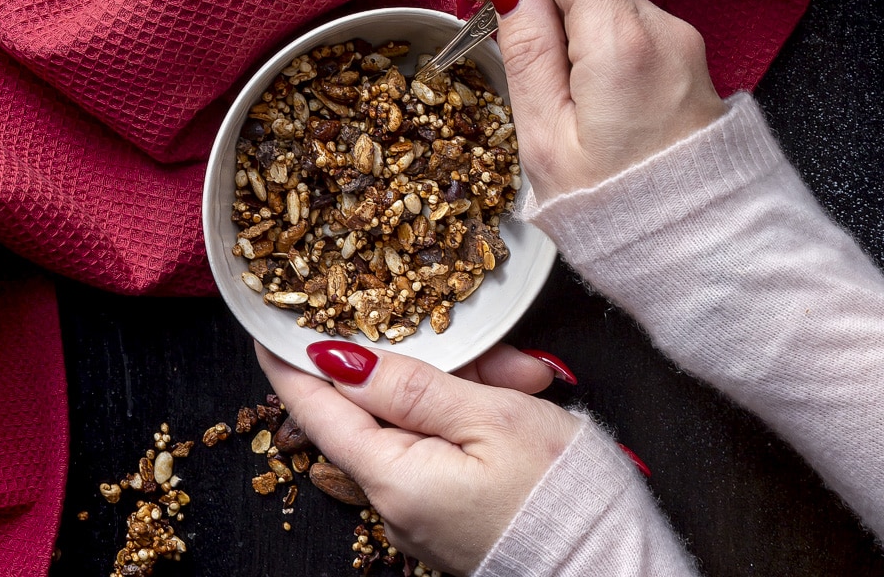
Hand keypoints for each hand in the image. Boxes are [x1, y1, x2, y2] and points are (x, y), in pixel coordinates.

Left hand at [256, 341, 579, 574]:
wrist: (613, 562)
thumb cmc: (556, 492)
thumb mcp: (487, 418)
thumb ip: (409, 387)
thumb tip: (338, 360)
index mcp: (394, 477)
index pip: (321, 411)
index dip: (292, 366)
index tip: (270, 329)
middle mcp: (396, 500)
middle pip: (381, 407)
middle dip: (423, 362)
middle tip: (484, 343)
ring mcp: (423, 507)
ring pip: (420, 419)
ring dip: (465, 385)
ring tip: (522, 373)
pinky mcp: (451, 509)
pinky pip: (444, 445)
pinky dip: (474, 414)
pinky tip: (517, 394)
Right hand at [464, 0, 725, 201]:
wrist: (705, 254)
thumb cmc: (618, 209)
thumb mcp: (546, 135)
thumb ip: (525, 46)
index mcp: (621, 40)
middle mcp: (661, 28)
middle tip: (504, 46)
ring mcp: (681, 43)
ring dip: (564, 22)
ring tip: (548, 90)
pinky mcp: (687, 61)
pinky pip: (629, 28)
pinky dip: (594, 43)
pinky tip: (582, 97)